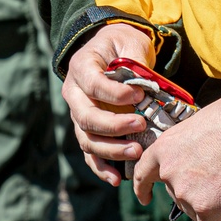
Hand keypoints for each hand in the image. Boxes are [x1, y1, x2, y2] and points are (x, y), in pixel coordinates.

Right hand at [63, 23, 155, 185]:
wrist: (111, 46)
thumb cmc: (122, 42)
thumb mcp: (129, 41)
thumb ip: (134, 61)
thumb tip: (146, 87)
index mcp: (81, 66)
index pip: (93, 84)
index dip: (114, 93)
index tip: (140, 94)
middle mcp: (74, 93)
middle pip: (86, 117)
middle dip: (114, 126)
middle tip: (140, 124)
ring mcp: (78, 114)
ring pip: (87, 139)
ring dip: (111, 150)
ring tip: (137, 152)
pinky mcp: (87, 130)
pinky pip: (90, 153)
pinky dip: (101, 168)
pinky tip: (117, 179)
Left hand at [133, 89, 220, 220]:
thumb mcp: (200, 124)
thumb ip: (188, 146)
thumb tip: (198, 159)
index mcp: (165, 147)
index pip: (144, 173)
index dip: (143, 187)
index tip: (145, 198)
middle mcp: (169, 172)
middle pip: (178, 194)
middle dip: (194, 192)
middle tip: (218, 180)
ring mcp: (186, 193)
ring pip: (196, 210)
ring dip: (212, 205)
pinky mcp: (206, 209)